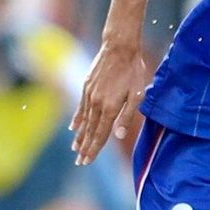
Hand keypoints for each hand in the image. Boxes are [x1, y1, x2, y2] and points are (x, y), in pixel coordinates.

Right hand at [69, 41, 152, 164]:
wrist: (119, 48)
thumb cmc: (132, 71)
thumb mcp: (136, 94)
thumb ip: (127, 116)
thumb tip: (118, 136)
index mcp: (109, 107)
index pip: (100, 134)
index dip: (93, 149)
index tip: (86, 161)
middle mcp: (96, 103)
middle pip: (89, 130)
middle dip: (84, 147)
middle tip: (79, 162)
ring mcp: (89, 94)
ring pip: (83, 121)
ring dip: (79, 136)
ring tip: (75, 148)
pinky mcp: (86, 87)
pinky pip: (80, 107)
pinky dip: (77, 119)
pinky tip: (73, 127)